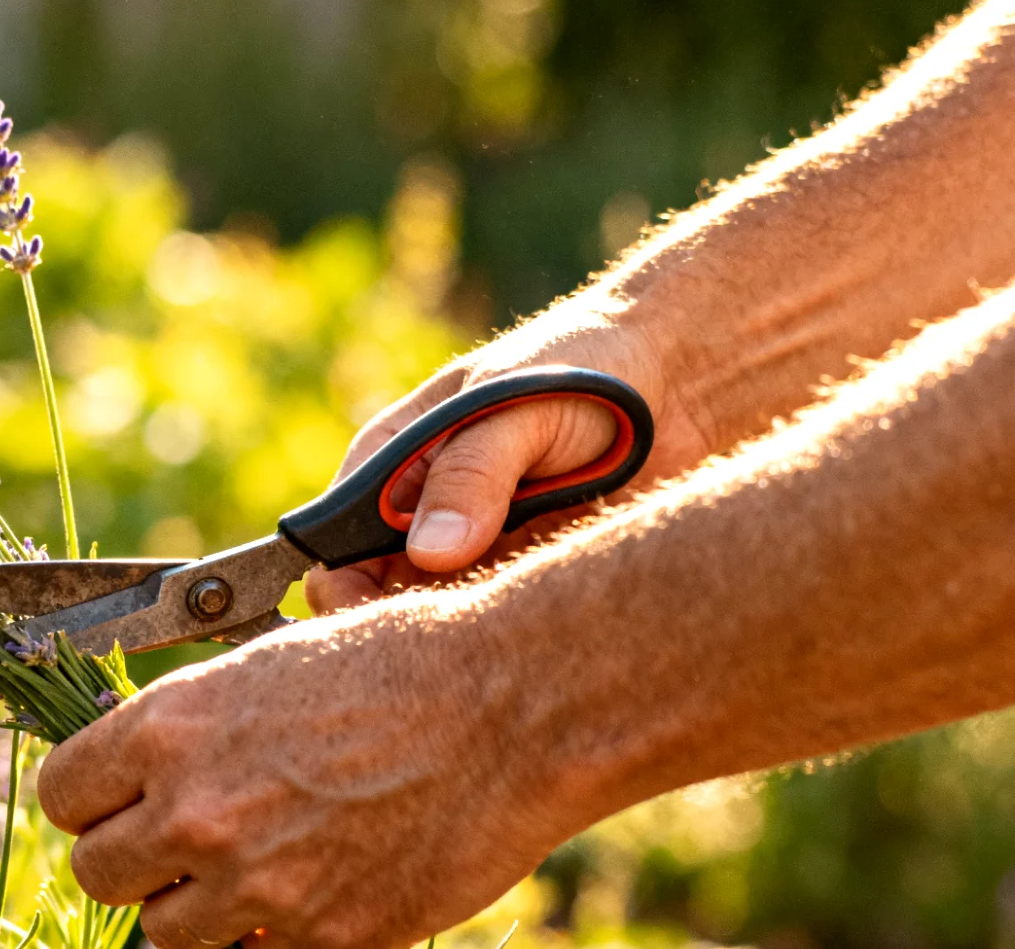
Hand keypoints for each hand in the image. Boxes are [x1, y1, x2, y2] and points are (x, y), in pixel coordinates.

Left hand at [38, 587, 583, 948]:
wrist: (509, 707)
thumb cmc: (399, 664)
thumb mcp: (269, 666)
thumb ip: (193, 730)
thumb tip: (151, 770)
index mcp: (171, 728)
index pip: (64, 796)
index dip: (92, 799)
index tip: (119, 799)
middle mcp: (196, 812)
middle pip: (98, 873)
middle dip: (136, 858)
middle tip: (183, 840)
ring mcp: (258, 886)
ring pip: (166, 933)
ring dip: (197, 906)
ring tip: (254, 864)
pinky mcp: (322, 939)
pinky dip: (271, 934)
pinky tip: (311, 886)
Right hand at [305, 309, 707, 612]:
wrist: (679, 384)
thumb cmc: (585, 372)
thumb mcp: (518, 408)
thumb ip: (473, 474)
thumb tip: (428, 553)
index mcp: (396, 457)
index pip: (334, 534)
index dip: (341, 582)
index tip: (372, 617)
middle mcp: (423, 512)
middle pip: (375, 592)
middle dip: (394, 623)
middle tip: (442, 642)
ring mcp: (474, 550)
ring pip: (433, 618)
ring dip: (452, 637)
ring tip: (495, 635)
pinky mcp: (525, 578)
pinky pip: (493, 625)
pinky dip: (501, 639)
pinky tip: (529, 635)